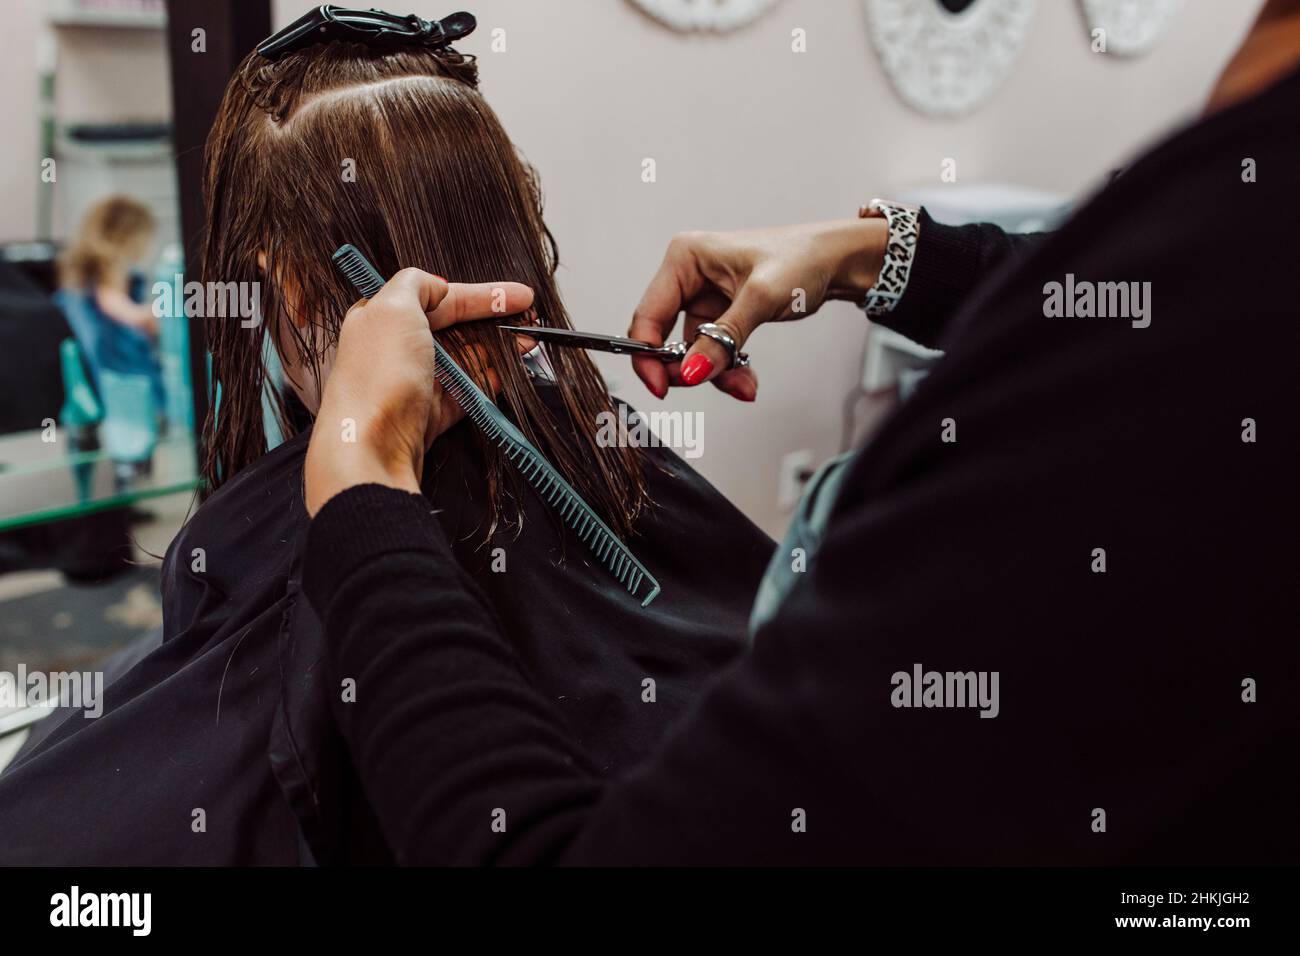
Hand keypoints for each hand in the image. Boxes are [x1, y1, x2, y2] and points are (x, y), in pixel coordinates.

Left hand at [305, 268, 533, 515]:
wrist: (371, 447)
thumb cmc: (378, 378)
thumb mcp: (393, 307)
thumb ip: (416, 283)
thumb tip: (436, 284)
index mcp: (383, 318)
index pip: (440, 298)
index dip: (483, 295)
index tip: (519, 296)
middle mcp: (397, 349)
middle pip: (455, 329)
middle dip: (495, 323)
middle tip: (531, 323)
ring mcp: (413, 383)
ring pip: (464, 360)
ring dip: (498, 351)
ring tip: (528, 346)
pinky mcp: (427, 415)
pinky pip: (465, 393)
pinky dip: (488, 382)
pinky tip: (510, 374)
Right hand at [628, 218, 888, 400]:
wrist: (836, 262)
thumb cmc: (802, 258)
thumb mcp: (760, 298)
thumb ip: (722, 338)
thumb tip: (691, 372)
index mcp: (685, 258)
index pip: (649, 314)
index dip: (648, 354)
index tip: (661, 386)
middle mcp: (688, 276)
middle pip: (664, 337)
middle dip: (688, 367)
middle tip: (710, 383)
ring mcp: (703, 297)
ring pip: (691, 351)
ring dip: (715, 373)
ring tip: (744, 384)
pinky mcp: (720, 315)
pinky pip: (711, 352)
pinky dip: (727, 369)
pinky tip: (746, 379)